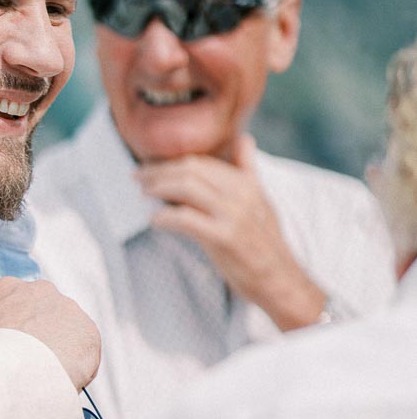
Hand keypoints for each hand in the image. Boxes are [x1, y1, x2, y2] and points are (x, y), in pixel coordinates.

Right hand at [0, 276, 100, 391]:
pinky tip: (57, 385)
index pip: (20, 310)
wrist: (1, 371)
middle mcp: (40, 291)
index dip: (18, 337)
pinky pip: (84, 358)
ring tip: (43, 382)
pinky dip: (75, 373)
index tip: (14, 356)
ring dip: (59, 358)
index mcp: (7, 289)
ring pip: (67, 338)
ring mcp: (67, 309)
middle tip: (30, 372)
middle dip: (42, 344)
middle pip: (46, 320)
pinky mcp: (87, 332)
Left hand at [136, 134, 325, 330]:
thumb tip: (244, 139)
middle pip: (191, 170)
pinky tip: (155, 221)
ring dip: (158, 188)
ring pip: (187, 187)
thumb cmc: (265, 243)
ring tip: (143, 194)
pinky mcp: (224, 237)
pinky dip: (165, 217)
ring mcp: (233, 215)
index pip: (201, 162)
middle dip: (159, 172)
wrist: (279, 279)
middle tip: (138, 178)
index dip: (171, 163)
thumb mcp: (261, 200)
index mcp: (247, 183)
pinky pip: (186, 219)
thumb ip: (248, 170)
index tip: (150, 168)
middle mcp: (241, 194)